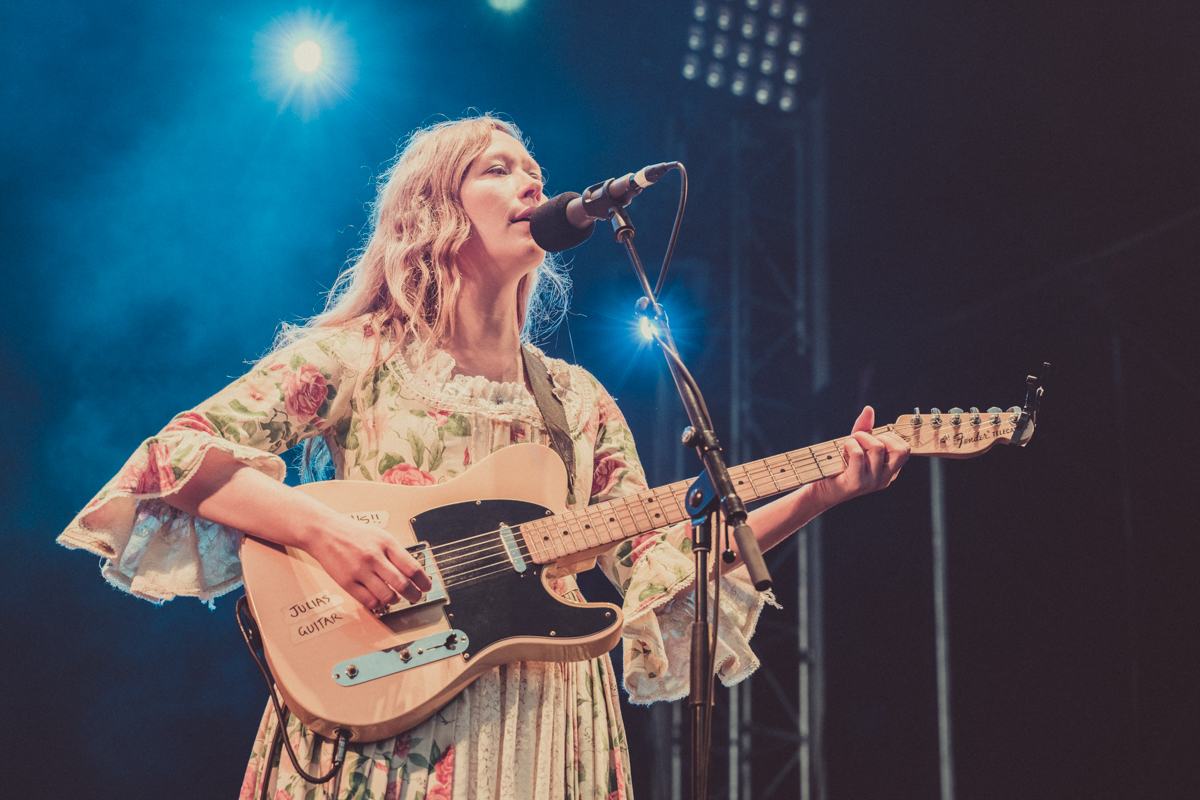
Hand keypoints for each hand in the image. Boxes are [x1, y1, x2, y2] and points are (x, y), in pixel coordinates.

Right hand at [304, 516, 433, 611]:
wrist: (325, 532)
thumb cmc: (354, 534)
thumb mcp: (380, 536)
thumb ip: (396, 553)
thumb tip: (414, 573)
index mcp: (386, 543)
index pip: (412, 567)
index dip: (423, 581)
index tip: (427, 587)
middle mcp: (374, 556)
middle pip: (402, 584)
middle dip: (414, 595)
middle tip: (416, 597)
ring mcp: (360, 570)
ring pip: (386, 595)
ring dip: (394, 600)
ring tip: (394, 597)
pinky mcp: (347, 582)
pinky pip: (369, 601)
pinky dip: (378, 603)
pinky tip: (379, 599)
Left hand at [813, 406, 909, 508]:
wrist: (821, 490)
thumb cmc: (839, 466)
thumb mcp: (856, 445)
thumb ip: (864, 428)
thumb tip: (869, 409)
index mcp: (889, 471)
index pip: (904, 449)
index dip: (889, 437)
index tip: (873, 439)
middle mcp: (885, 478)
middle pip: (900, 449)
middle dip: (881, 436)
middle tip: (863, 440)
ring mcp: (872, 482)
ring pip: (877, 447)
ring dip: (860, 437)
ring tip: (849, 442)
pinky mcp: (857, 483)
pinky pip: (859, 454)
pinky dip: (850, 444)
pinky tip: (844, 448)